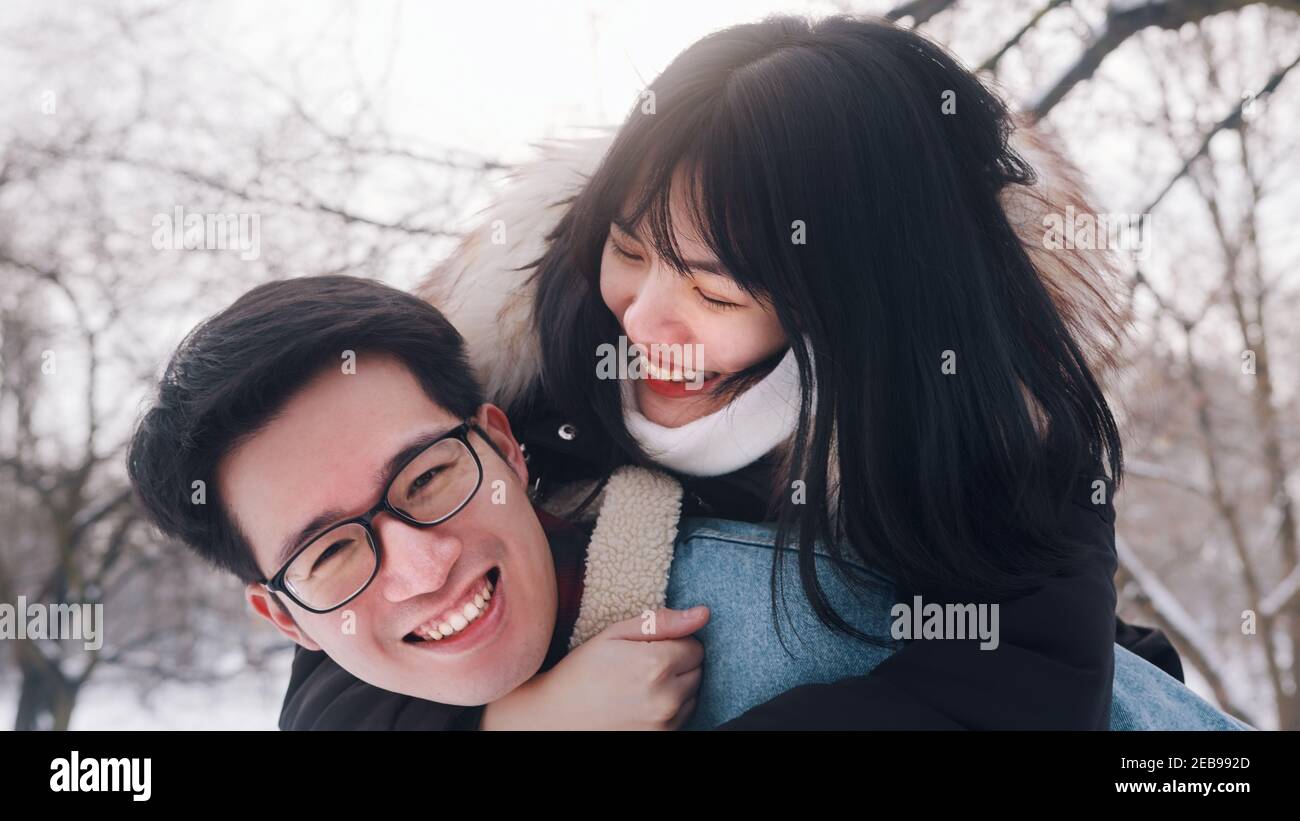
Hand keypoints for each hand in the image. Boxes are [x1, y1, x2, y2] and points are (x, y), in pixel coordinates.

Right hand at [480, 606, 709, 729]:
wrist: (556, 717)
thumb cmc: (582, 671)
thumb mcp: (614, 635)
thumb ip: (661, 622)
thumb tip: (703, 613)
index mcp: (656, 664)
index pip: (695, 646)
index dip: (675, 642)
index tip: (650, 646)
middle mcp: (667, 697)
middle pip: (698, 670)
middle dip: (678, 664)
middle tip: (643, 665)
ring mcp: (665, 722)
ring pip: (693, 694)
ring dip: (677, 686)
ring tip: (642, 684)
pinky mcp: (662, 738)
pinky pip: (683, 716)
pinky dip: (670, 708)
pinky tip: (642, 702)